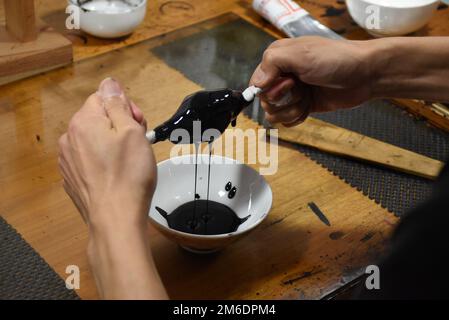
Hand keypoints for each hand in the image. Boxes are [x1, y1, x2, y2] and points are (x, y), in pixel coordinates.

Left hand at [58, 78, 166, 298]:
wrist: (115, 218)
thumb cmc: (128, 175)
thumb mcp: (132, 131)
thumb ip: (118, 103)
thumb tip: (109, 83)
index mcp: (83, 122)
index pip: (104, 98)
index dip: (126, 108)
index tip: (140, 125)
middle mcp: (69, 138)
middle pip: (98, 118)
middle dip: (120, 125)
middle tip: (138, 143)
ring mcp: (68, 160)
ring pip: (94, 139)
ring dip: (112, 143)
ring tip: (129, 160)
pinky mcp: (72, 178)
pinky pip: (89, 159)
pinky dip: (103, 161)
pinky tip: (116, 173)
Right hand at [249, 36, 373, 126]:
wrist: (365, 75)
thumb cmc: (335, 60)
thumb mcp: (300, 54)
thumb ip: (272, 63)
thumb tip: (255, 85)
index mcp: (278, 59)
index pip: (256, 83)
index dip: (269, 89)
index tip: (288, 82)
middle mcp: (282, 76)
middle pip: (265, 101)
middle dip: (283, 99)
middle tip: (301, 87)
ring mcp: (292, 93)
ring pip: (275, 114)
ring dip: (291, 109)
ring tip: (307, 99)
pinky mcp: (302, 107)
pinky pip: (287, 121)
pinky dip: (297, 118)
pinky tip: (309, 109)